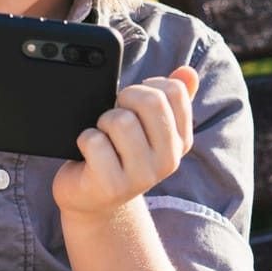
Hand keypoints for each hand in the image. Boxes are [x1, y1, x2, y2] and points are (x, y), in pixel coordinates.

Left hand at [53, 67, 199, 218]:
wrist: (91, 199)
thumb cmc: (118, 154)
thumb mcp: (146, 129)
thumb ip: (169, 100)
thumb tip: (187, 72)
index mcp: (181, 141)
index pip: (174, 91)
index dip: (146, 87)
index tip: (133, 103)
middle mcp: (168, 160)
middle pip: (151, 101)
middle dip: (124, 99)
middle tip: (113, 116)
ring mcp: (141, 176)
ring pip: (121, 121)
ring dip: (102, 122)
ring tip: (102, 137)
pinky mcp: (111, 185)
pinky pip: (95, 141)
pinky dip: (84, 139)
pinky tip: (87, 154)